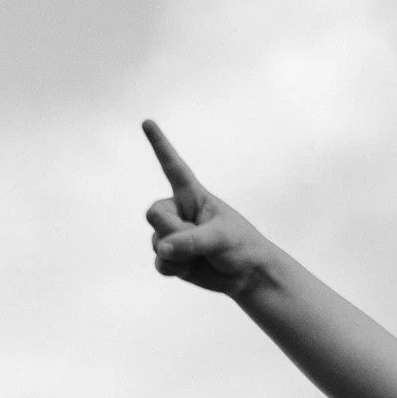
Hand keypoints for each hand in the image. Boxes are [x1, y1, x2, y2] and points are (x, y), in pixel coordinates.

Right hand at [143, 120, 272, 298]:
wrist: (248, 275)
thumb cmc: (241, 246)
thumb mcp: (220, 238)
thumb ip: (190, 241)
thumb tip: (162, 250)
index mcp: (193, 195)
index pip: (173, 167)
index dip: (160, 145)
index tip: (147, 122)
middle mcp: (178, 211)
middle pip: (154, 214)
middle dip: (173, 230)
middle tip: (198, 241)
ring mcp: (173, 234)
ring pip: (156, 241)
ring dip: (179, 255)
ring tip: (202, 256)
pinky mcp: (171, 257)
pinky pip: (160, 262)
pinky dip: (174, 269)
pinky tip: (190, 269)